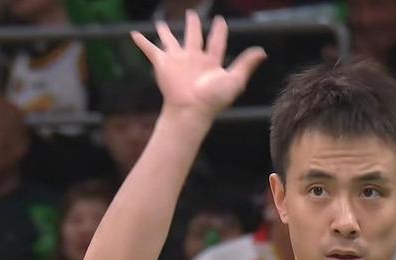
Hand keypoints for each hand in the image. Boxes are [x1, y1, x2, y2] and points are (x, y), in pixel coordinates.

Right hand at [131, 11, 266, 118]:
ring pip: (171, 41)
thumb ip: (246, 64)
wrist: (191, 110)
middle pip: (194, 37)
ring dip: (166, 32)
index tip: (221, 20)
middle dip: (193, 25)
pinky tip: (134, 34)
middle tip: (192, 14)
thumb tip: (262, 51)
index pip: (217, 43)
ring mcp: (177, 61)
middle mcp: (194, 59)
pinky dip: (142, 42)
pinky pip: (150, 50)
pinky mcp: (163, 64)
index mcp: (211, 63)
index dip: (219, 31)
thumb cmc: (214, 98)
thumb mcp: (235, 80)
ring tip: (161, 23)